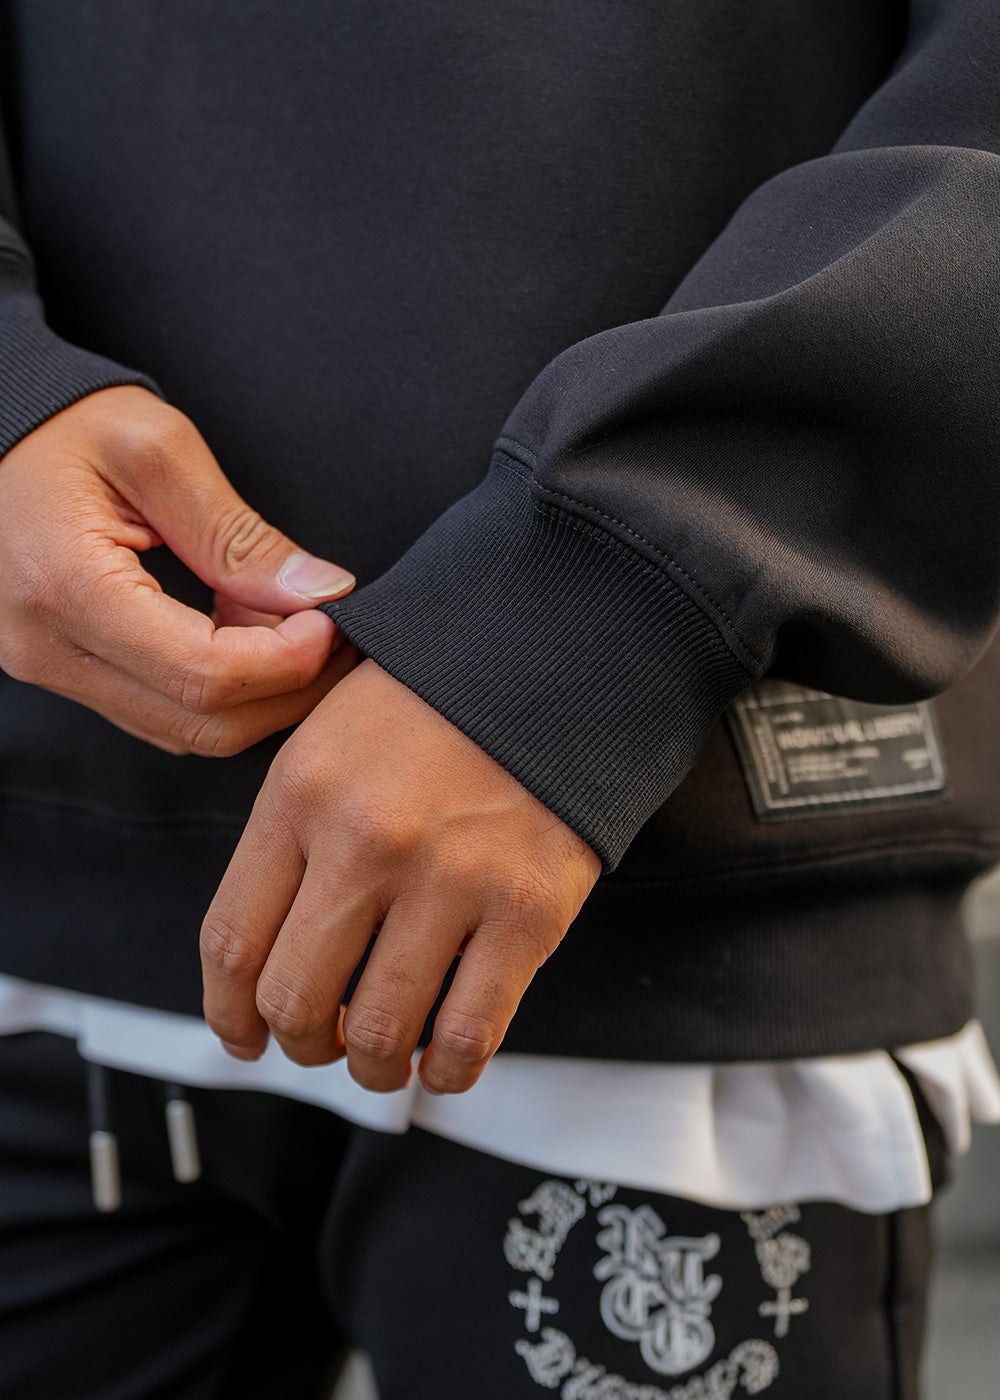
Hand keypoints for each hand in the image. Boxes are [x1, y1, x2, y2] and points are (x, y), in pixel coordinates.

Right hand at [0, 386, 357, 753]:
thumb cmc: (66, 427)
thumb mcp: (158, 450)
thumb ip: (240, 534)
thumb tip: (320, 592)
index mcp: (67, 588)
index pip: (206, 674)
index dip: (289, 660)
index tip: (330, 617)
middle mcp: (48, 650)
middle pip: (204, 722)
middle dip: (289, 686)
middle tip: (334, 630)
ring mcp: (51, 669)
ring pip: (188, 729)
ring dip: (260, 690)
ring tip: (290, 621)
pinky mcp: (66, 671)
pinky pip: (164, 711)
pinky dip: (223, 685)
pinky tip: (245, 628)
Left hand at [201, 660, 601, 1092]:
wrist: (561, 653)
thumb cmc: (443, 694)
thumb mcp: (331, 729)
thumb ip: (292, 825)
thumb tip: (267, 941)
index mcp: (303, 791)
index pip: (232, 940)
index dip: (228, 1012)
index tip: (243, 1033)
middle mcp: (366, 840)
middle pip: (295, 999)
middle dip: (300, 1043)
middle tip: (318, 1042)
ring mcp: (450, 879)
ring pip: (377, 1033)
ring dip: (370, 1069)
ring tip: (381, 1059)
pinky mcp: (528, 910)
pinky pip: (468, 1034)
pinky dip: (447, 1071)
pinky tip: (444, 1061)